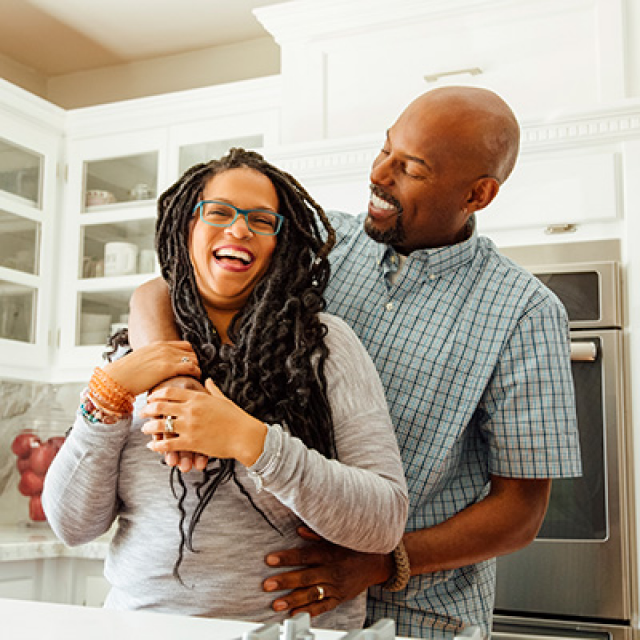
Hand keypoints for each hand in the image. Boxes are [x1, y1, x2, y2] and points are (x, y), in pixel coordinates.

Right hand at [102, 341, 199, 397]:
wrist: (117, 378)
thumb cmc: (127, 374)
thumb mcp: (143, 360)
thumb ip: (154, 360)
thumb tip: (158, 368)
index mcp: (159, 345)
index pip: (184, 346)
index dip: (190, 356)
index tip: (191, 366)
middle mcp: (165, 348)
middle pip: (191, 352)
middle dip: (195, 363)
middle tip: (195, 373)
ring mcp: (167, 356)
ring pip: (193, 359)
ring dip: (197, 368)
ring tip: (196, 378)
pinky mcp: (167, 367)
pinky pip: (191, 367)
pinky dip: (197, 373)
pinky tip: (195, 380)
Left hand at [141, 379, 266, 466]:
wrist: (245, 436)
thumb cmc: (236, 417)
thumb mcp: (223, 399)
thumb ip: (212, 389)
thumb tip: (207, 380)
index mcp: (198, 397)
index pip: (170, 391)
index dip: (156, 394)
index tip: (151, 397)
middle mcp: (191, 410)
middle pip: (160, 406)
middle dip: (148, 409)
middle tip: (142, 412)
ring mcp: (190, 426)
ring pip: (160, 426)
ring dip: (149, 428)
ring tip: (145, 429)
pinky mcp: (191, 442)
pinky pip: (168, 444)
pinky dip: (157, 446)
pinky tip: (153, 446)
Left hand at [262, 527, 392, 617]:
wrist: (378, 562)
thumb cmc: (355, 546)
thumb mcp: (338, 536)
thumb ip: (317, 534)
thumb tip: (298, 529)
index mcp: (330, 553)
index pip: (305, 555)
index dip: (287, 557)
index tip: (270, 560)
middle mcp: (332, 571)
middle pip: (305, 577)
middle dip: (285, 581)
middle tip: (267, 585)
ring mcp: (336, 587)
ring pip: (312, 594)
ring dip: (293, 599)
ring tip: (276, 604)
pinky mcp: (340, 598)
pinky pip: (323, 607)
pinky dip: (309, 611)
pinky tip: (295, 614)